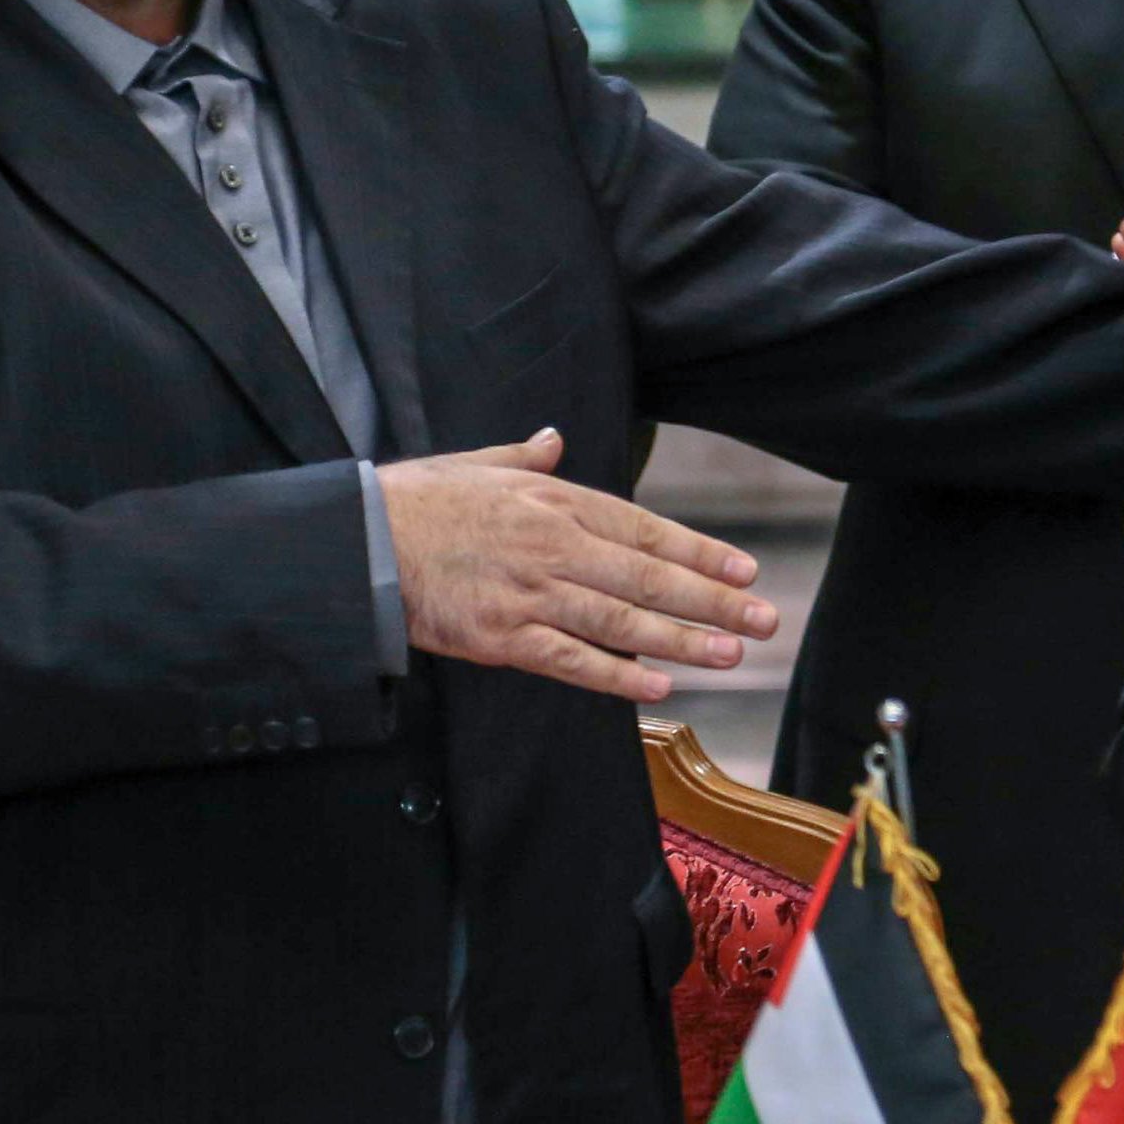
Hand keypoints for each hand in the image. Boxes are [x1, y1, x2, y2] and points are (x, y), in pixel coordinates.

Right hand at [379, 428, 778, 705]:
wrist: (357, 543)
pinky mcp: (502, 639)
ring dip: (684, 639)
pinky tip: (660, 684)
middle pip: (651, 579)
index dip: (703, 553)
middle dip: (716, 601)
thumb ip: (528, 458)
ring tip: (733, 652)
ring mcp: (532, 595)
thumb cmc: (419, 502)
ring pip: (623, 623)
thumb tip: (554, 440)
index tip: (747, 570)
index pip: (648, 531)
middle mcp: (556, 548)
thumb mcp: (481, 464)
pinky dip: (618, 676)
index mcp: (558, 503)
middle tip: (766, 618)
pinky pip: (571, 661)